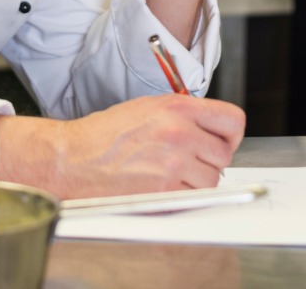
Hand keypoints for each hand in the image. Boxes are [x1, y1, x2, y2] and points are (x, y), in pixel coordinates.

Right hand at [0, 94, 244, 198]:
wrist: (73, 158)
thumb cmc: (103, 135)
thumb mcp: (146, 108)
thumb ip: (182, 115)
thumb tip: (208, 130)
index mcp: (177, 108)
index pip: (232, 120)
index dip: (230, 135)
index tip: (220, 142)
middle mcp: (180, 133)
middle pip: (224, 154)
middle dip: (209, 161)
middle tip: (188, 162)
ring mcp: (173, 162)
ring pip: (211, 180)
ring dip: (196, 182)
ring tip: (169, 174)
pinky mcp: (164, 190)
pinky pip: (193, 198)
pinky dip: (182, 196)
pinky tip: (161, 186)